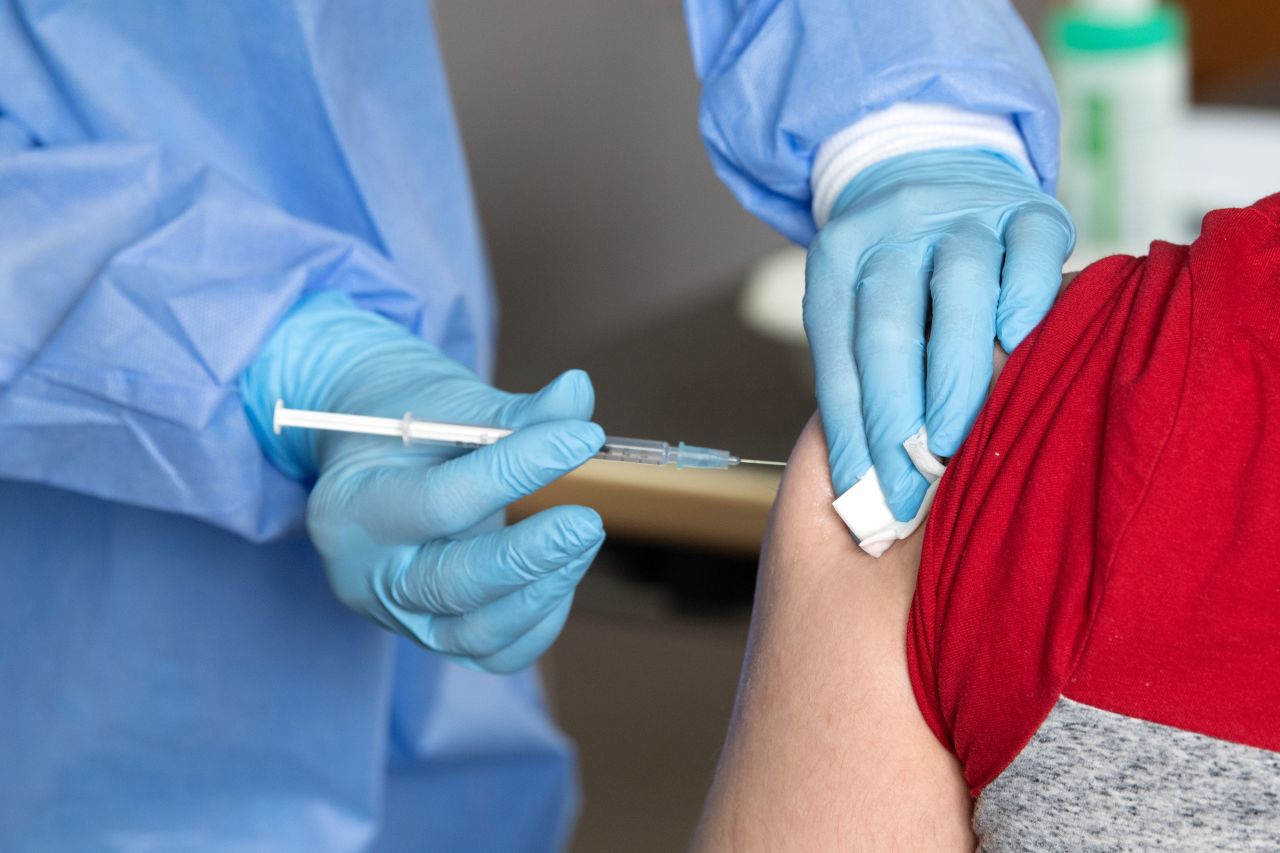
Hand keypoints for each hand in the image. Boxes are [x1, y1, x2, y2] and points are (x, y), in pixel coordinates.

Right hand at [243, 293, 604, 671]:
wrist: (372, 457)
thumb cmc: (411, 425)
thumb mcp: (452, 406)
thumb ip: (516, 411)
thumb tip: (579, 390)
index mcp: (353, 506)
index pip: (442, 501)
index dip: (517, 470)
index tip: (582, 438)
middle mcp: (364, 574)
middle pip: (452, 584)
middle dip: (531, 555)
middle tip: (588, 521)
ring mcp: (395, 615)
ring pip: (476, 631)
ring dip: (542, 589)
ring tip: (583, 538)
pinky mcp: (430, 636)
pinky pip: (492, 653)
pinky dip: (537, 621)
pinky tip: (563, 573)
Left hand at [804, 148, 1073, 519]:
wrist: (936, 160)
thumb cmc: (896, 265)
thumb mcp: (854, 301)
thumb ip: (860, 374)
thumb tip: (866, 484)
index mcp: (838, 259)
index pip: (839, 356)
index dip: (851, 430)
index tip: (865, 492)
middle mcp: (894, 229)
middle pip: (889, 326)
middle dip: (898, 415)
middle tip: (912, 482)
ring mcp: (962, 214)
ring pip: (958, 290)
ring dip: (956, 372)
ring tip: (954, 438)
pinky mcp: (1026, 207)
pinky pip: (1029, 250)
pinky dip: (1026, 298)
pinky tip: (1019, 342)